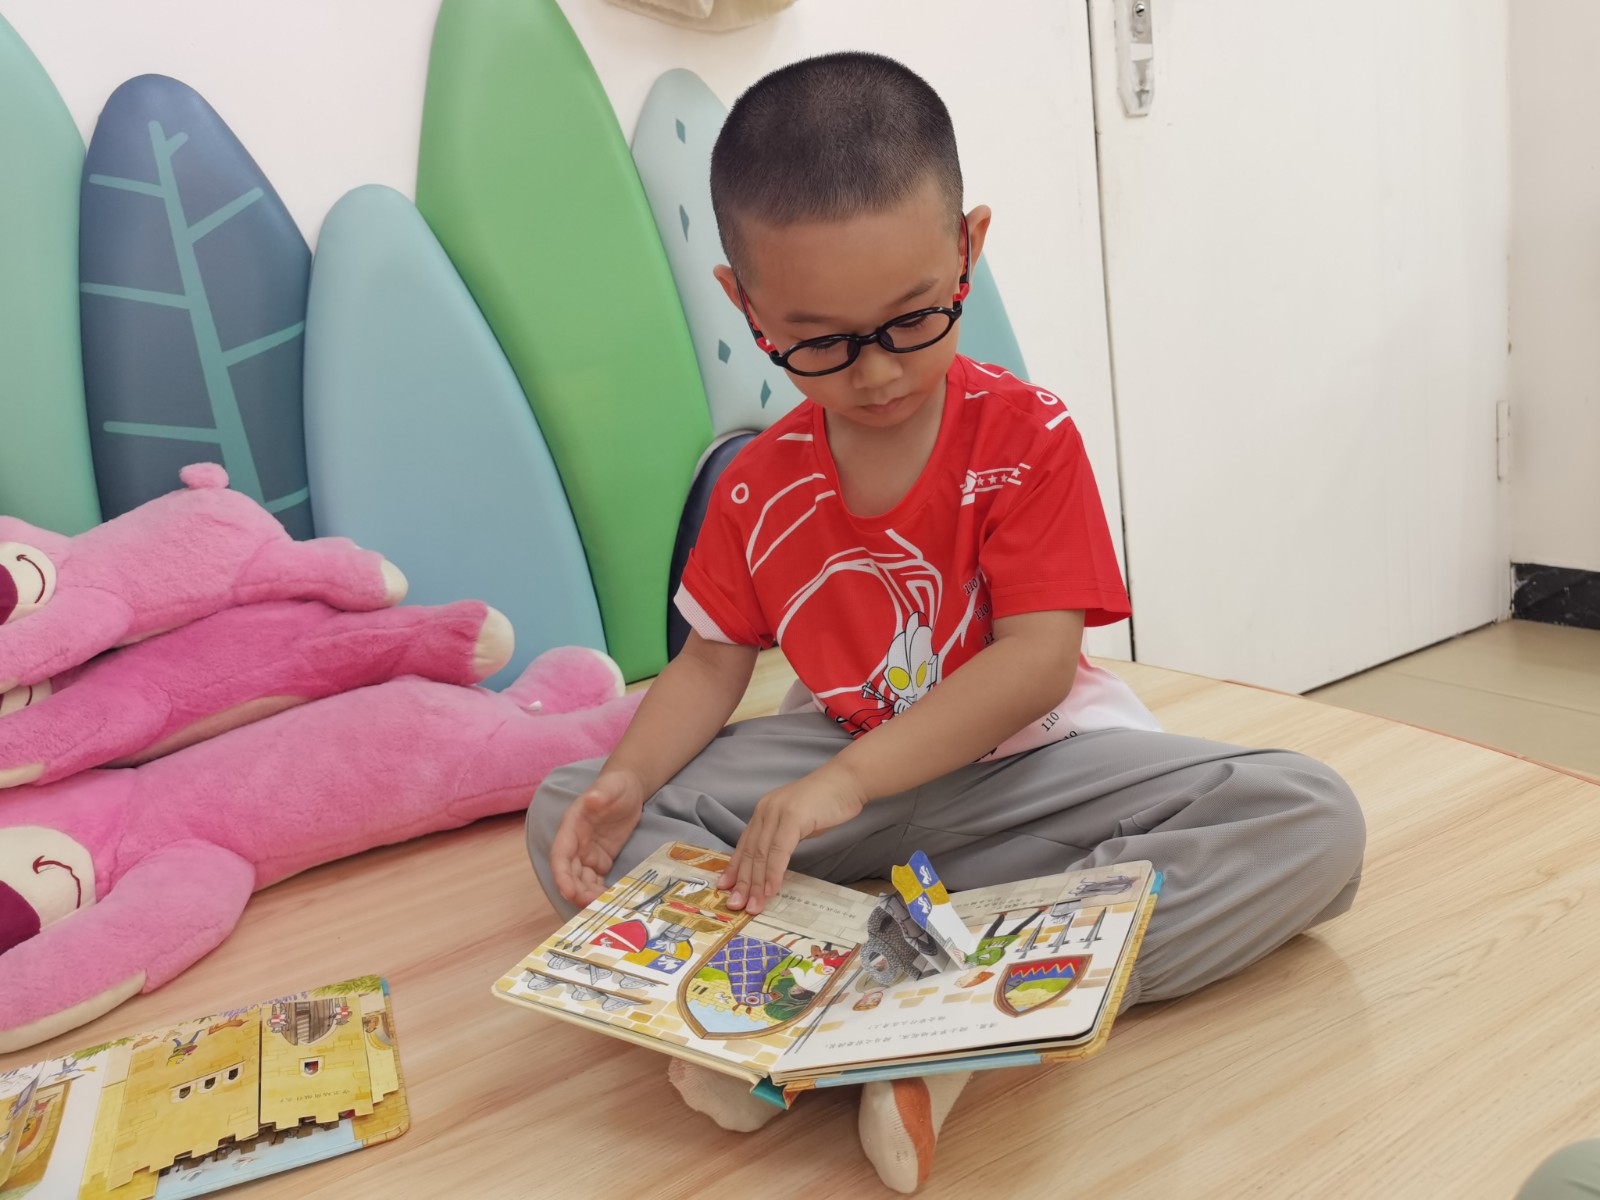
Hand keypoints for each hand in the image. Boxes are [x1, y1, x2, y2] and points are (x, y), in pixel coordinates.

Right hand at [549, 768, 646, 907]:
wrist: (628, 788)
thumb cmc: (616, 785)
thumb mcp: (611, 786)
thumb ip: (600, 794)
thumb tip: (592, 800)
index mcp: (571, 826)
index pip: (560, 854)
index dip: (561, 874)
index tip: (567, 890)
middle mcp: (575, 843)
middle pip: (569, 872)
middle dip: (576, 891)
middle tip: (592, 907)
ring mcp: (588, 853)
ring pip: (582, 880)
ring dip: (588, 895)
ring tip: (604, 907)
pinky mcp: (601, 859)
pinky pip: (596, 880)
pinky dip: (600, 892)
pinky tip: (611, 901)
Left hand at [719, 766, 864, 914]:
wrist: (847, 781)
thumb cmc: (826, 804)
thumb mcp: (797, 823)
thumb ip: (782, 839)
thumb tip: (772, 865)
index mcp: (764, 812)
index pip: (744, 844)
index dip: (734, 868)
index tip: (726, 889)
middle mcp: (765, 810)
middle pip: (749, 852)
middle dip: (742, 882)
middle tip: (736, 906)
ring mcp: (778, 812)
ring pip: (761, 853)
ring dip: (756, 883)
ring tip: (754, 905)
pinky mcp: (793, 817)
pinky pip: (779, 850)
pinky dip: (774, 872)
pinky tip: (771, 890)